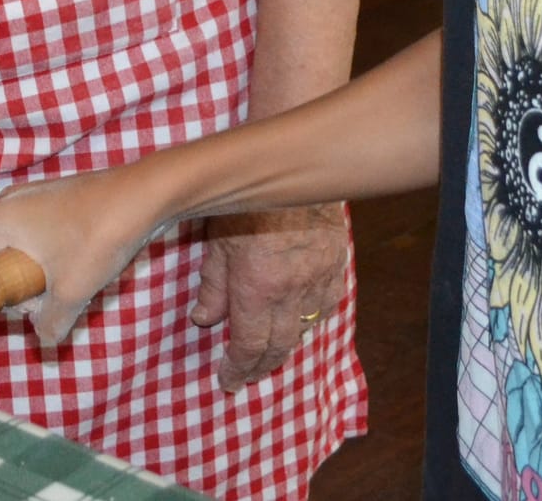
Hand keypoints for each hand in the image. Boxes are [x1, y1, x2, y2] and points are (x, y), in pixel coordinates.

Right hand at [0, 166, 166, 346]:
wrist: (141, 197)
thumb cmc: (96, 240)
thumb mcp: (70, 292)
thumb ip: (49, 322)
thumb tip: (43, 338)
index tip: (14, 311)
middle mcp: (7, 202)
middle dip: (16, 287)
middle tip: (44, 303)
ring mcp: (31, 194)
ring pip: (18, 245)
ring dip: (35, 272)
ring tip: (65, 286)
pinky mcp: (53, 194)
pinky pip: (36, 231)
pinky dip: (49, 253)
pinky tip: (76, 264)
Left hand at [192, 204, 348, 388]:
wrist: (290, 162)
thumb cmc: (245, 195)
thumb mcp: (216, 238)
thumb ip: (213, 284)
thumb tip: (204, 320)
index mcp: (258, 284)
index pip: (250, 344)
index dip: (238, 367)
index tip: (228, 380)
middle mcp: (292, 288)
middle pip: (279, 345)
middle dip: (260, 366)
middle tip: (246, 376)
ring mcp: (319, 276)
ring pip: (305, 328)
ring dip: (286, 344)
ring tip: (268, 352)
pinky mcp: (337, 263)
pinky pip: (328, 303)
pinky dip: (312, 317)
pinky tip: (300, 318)